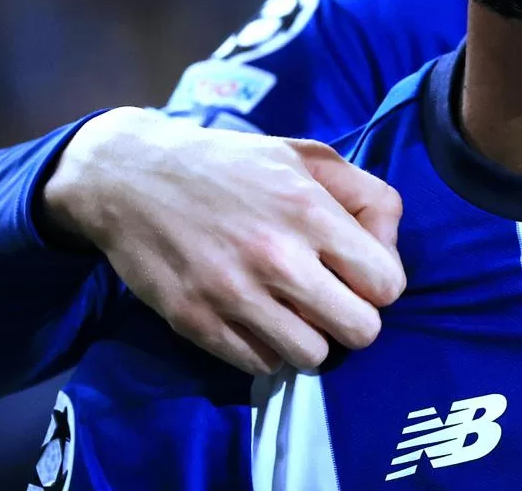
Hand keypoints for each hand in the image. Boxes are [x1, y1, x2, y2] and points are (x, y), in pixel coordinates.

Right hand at [41, 108, 404, 374]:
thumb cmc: (232, 166)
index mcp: (310, 211)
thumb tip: (389, 249)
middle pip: (360, 331)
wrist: (131, 179)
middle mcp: (276, 258)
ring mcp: (233, 296)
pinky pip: (260, 366)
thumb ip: (366, 196)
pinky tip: (256, 317)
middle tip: (332, 298)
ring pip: (312, 357)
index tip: (358, 272)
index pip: (387, 284)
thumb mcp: (307, 156)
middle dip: (354, 317)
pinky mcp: (196, 323)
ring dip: (309, 337)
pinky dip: (265, 349)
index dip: (380, 282)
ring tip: (292, 309)